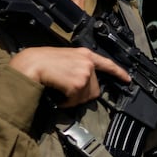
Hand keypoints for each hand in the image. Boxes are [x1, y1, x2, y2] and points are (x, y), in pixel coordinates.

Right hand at [8, 46, 128, 106]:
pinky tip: (56, 94)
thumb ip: (77, 65)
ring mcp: (84, 74)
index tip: (127, 79)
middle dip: (81, 94)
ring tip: (58, 90)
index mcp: (84, 54)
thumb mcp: (64, 57)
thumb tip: (82, 82)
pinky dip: (65, 102)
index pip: (107, 63)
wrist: (29, 64)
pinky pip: (75, 101)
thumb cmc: (39, 61)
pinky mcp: (78, 84)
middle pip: (95, 89)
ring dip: (72, 99)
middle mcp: (88, 63)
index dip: (118, 72)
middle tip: (65, 90)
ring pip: (85, 97)